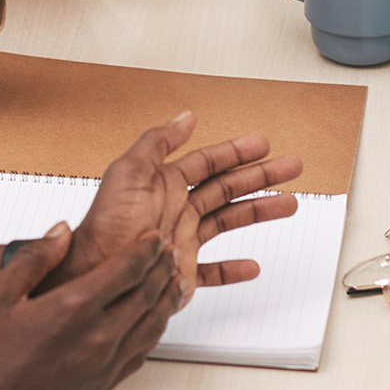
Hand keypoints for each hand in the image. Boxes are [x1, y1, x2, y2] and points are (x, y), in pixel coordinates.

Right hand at [0, 226, 180, 389]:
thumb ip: (35, 258)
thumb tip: (62, 232)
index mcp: (72, 307)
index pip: (127, 269)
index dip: (146, 249)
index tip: (154, 237)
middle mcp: (97, 336)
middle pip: (147, 294)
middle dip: (163, 269)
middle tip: (171, 253)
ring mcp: (104, 364)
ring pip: (152, 326)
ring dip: (167, 300)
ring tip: (175, 282)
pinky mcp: (104, 387)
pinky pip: (141, 354)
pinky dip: (155, 332)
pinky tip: (156, 322)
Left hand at [60, 112, 300, 303]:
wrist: (98, 272)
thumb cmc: (108, 225)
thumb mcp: (129, 172)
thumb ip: (158, 142)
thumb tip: (185, 117)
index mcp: (164, 184)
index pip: (208, 162)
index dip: (236, 151)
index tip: (263, 144)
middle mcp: (175, 209)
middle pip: (227, 187)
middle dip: (260, 176)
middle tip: (291, 166)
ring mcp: (182, 239)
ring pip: (228, 221)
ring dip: (258, 212)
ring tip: (288, 204)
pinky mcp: (182, 271)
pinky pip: (213, 270)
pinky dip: (233, 269)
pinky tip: (250, 266)